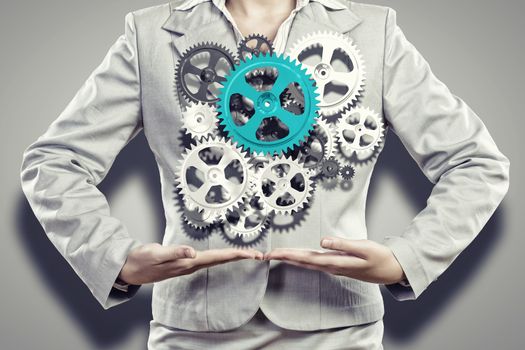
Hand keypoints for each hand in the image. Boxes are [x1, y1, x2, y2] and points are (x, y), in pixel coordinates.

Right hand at [118, 242, 263, 284]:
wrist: (130, 269)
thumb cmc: (141, 260)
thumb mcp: (155, 253)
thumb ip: (174, 252)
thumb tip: (192, 252)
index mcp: (188, 263)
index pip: (217, 258)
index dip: (235, 255)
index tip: (252, 255)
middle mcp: (191, 265)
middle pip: (221, 260)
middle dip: (240, 257)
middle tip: (259, 255)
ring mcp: (189, 265)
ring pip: (216, 260)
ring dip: (233, 257)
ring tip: (248, 254)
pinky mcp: (185, 262)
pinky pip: (209, 259)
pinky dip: (221, 256)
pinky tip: (225, 255)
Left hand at [263, 236, 405, 284]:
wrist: (390, 270)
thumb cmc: (378, 257)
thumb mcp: (363, 248)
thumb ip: (342, 244)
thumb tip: (322, 241)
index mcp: (334, 262)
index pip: (305, 258)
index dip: (288, 255)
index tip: (273, 253)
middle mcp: (330, 266)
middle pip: (302, 261)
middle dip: (283, 257)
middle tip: (265, 254)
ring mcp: (332, 267)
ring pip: (306, 262)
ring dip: (290, 258)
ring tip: (275, 254)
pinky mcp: (335, 264)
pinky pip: (313, 262)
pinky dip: (301, 258)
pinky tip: (295, 257)